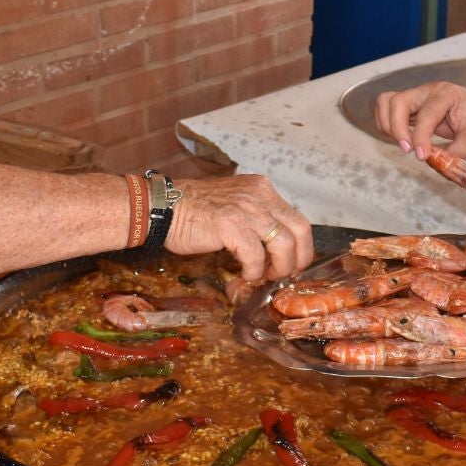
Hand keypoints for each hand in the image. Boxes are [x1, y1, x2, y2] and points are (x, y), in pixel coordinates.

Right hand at [163, 174, 313, 282]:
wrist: (164, 208)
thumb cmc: (195, 212)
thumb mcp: (235, 207)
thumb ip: (257, 222)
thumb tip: (275, 253)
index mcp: (262, 189)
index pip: (297, 219)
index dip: (301, 247)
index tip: (294, 264)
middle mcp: (260, 195)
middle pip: (300, 230)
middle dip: (298, 259)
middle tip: (284, 275)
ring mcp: (247, 208)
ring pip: (284, 244)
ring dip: (278, 268)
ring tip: (261, 276)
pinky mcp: (231, 224)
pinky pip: (255, 256)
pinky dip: (253, 271)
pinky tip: (243, 274)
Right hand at [374, 81, 465, 159]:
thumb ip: (461, 148)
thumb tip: (443, 162)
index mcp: (446, 94)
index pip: (426, 114)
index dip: (420, 137)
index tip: (422, 156)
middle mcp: (426, 91)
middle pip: (397, 102)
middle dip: (397, 129)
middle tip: (408, 149)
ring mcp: (415, 96)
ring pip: (386, 103)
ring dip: (388, 126)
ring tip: (405, 144)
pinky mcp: (409, 105)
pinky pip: (387, 110)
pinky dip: (387, 125)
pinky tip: (402, 139)